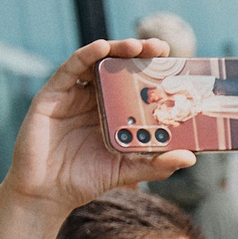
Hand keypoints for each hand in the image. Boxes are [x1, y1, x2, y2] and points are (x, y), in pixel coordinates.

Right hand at [5, 39, 192, 212]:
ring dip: (116, 49)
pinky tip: (102, 48)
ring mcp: (72, 95)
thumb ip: (157, 164)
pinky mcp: (52, 95)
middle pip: (117, 67)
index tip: (173, 63)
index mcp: (112, 113)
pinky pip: (70, 69)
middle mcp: (93, 99)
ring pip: (95, 62)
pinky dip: (86, 55)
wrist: (48, 193)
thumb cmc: (86, 180)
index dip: (151, 71)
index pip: (134, 84)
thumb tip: (190, 157)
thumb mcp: (128, 171)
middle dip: (139, 54)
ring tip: (137, 45)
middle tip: (160, 47)